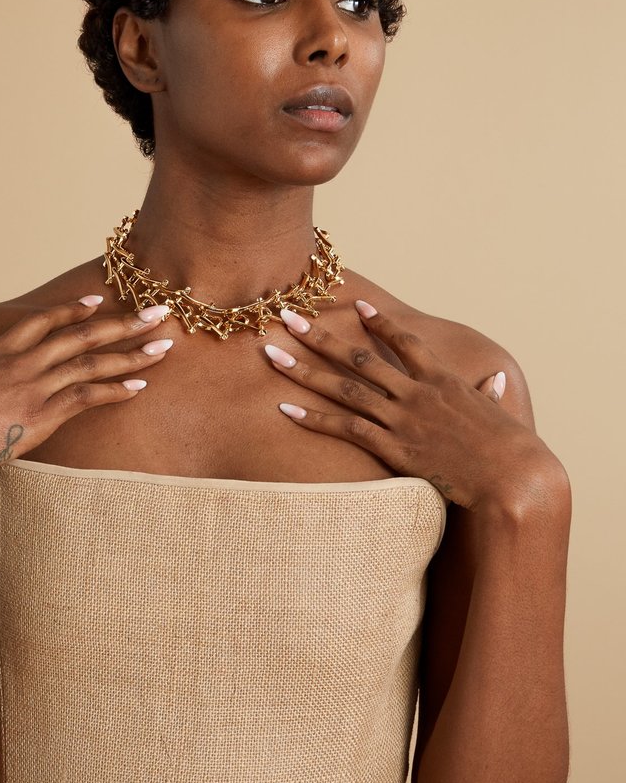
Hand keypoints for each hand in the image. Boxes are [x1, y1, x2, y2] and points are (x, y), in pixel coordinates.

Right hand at [0, 297, 172, 494]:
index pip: (44, 321)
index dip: (73, 309)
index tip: (98, 300)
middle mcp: (22, 360)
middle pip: (83, 334)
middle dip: (124, 323)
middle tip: (158, 312)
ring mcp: (33, 386)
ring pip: (93, 363)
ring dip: (133, 353)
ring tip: (164, 347)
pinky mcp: (40, 415)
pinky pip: (87, 396)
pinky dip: (116, 390)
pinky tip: (139, 386)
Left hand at [264, 300, 561, 513]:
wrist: (513, 476)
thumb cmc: (513, 450)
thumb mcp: (501, 415)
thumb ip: (491, 395)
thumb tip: (496, 382)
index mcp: (442, 380)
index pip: (405, 342)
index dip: (379, 323)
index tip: (356, 306)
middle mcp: (416, 393)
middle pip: (358, 356)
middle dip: (318, 335)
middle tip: (286, 316)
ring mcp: (402, 418)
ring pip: (343, 388)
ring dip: (303, 370)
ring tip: (270, 354)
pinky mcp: (394, 447)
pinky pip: (346, 429)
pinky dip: (313, 419)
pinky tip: (285, 410)